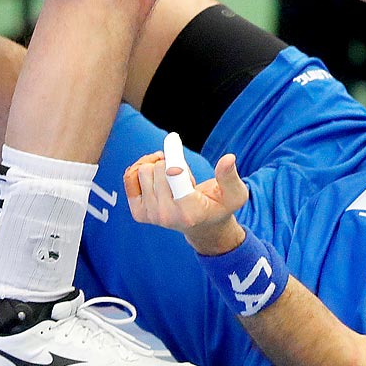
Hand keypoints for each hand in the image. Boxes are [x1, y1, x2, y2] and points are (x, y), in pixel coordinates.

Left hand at [124, 149, 249, 255]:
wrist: (202, 226)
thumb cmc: (220, 206)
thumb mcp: (235, 194)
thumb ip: (230, 177)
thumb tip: (229, 158)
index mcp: (190, 212)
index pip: (174, 175)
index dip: (173, 155)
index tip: (173, 138)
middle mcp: (166, 216)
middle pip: (158, 168)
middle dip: (171, 162)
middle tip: (184, 174)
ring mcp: (151, 216)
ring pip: (144, 170)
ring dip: (157, 165)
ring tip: (172, 176)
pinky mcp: (139, 213)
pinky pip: (130, 178)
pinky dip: (140, 170)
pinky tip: (155, 175)